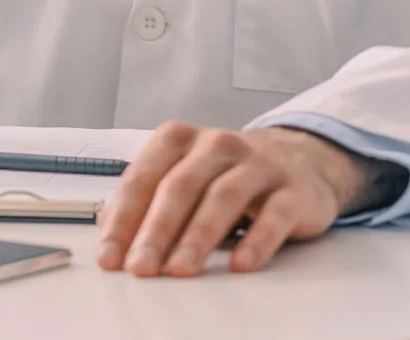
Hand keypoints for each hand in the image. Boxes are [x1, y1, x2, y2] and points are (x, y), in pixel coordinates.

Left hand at [96, 123, 375, 276]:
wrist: (299, 160)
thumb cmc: (226, 175)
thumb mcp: (182, 179)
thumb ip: (145, 202)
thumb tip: (110, 238)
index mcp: (180, 139)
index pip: (144, 178)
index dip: (124, 219)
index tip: (111, 257)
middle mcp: (218, 144)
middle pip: (181, 186)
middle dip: (156, 230)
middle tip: (141, 267)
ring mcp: (258, 164)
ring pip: (224, 196)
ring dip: (198, 236)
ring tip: (181, 269)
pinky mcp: (293, 189)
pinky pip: (275, 214)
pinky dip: (257, 240)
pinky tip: (241, 263)